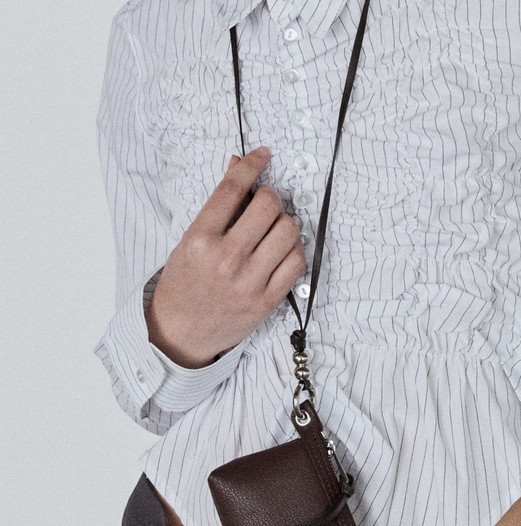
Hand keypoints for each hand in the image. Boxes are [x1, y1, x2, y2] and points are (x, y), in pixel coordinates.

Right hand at [145, 146, 306, 367]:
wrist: (181, 332)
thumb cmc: (184, 283)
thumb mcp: (189, 240)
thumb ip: (217, 206)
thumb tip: (238, 165)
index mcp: (200, 238)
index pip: (233, 188)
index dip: (252, 165)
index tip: (263, 155)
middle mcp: (225, 259)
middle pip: (268, 206)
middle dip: (271, 197)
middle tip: (265, 203)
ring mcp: (249, 282)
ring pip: (289, 231)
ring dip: (285, 223)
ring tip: (273, 230)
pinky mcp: (267, 301)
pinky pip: (297, 262)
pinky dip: (294, 250)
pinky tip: (282, 251)